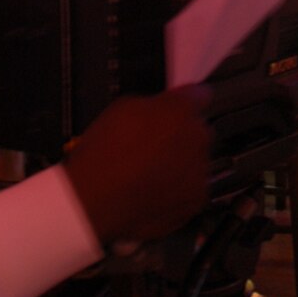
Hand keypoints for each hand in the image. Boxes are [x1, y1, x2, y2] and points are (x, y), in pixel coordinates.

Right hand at [62, 86, 211, 247]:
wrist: (96, 202)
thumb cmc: (103, 152)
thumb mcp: (120, 109)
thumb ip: (151, 105)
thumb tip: (159, 109)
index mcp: (181, 109)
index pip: (201, 94)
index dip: (186, 102)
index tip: (175, 109)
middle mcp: (198, 136)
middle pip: (199, 130)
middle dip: (182, 135)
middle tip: (155, 146)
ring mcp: (201, 170)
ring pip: (197, 161)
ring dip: (181, 164)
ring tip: (150, 174)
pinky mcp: (197, 198)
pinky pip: (192, 188)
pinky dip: (179, 190)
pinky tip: (154, 192)